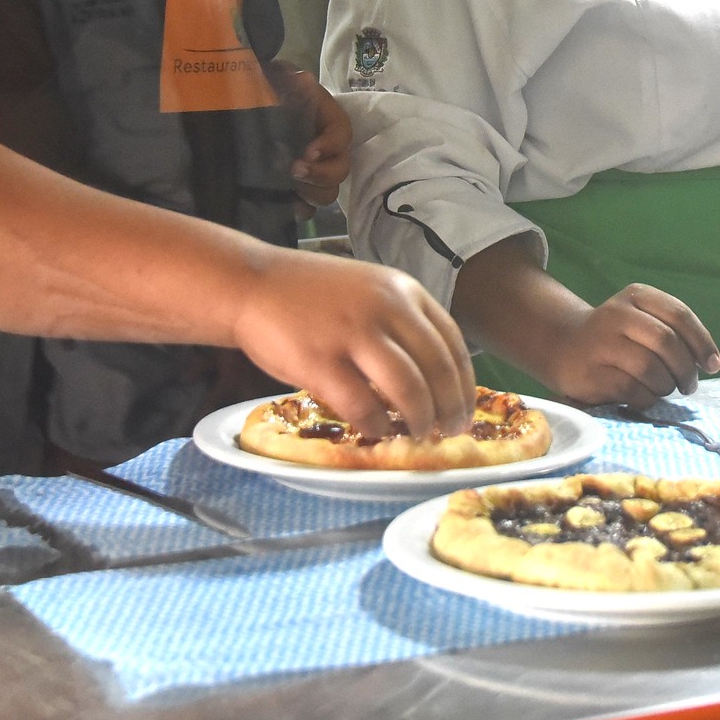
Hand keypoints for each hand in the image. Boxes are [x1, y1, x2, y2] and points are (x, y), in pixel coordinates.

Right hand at [229, 251, 475, 439]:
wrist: (252, 284)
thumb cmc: (311, 295)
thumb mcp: (369, 291)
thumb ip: (400, 322)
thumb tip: (435, 378)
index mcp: (403, 290)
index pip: (452, 341)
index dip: (465, 383)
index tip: (467, 410)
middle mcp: (385, 307)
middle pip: (437, 369)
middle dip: (450, 409)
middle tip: (449, 433)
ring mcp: (353, 333)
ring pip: (408, 389)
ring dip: (419, 420)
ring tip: (416, 435)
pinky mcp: (321, 360)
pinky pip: (362, 404)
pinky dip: (376, 424)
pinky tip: (376, 431)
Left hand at [270, 64, 351, 212]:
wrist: (243, 112)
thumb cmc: (265, 92)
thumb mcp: (275, 78)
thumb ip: (286, 77)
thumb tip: (300, 79)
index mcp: (325, 120)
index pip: (342, 134)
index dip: (330, 145)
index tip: (309, 151)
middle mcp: (326, 150)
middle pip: (341, 169)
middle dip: (321, 174)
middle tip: (294, 170)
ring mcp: (314, 174)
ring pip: (328, 193)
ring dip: (311, 192)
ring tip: (287, 185)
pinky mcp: (297, 191)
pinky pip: (307, 208)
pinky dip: (298, 208)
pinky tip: (282, 201)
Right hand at [540, 284, 719, 407]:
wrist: (562, 345)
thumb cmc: (617, 336)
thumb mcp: (642, 319)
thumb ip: (675, 332)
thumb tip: (710, 362)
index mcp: (636, 295)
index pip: (679, 315)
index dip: (702, 342)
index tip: (713, 365)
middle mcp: (616, 314)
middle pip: (667, 343)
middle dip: (686, 369)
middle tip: (689, 385)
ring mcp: (600, 343)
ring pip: (651, 369)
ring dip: (667, 386)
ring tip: (664, 389)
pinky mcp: (591, 374)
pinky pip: (633, 391)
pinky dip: (648, 399)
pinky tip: (645, 397)